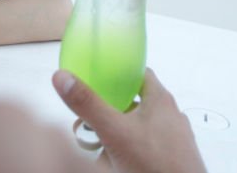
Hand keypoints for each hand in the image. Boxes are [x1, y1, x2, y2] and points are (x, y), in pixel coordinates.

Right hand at [52, 68, 206, 172]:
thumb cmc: (156, 164)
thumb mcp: (114, 132)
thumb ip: (88, 105)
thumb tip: (63, 77)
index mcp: (160, 99)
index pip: (138, 73)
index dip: (117, 73)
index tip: (96, 78)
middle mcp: (170, 115)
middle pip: (134, 104)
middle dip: (110, 112)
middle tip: (91, 120)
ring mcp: (173, 139)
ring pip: (138, 129)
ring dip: (118, 135)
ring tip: (100, 146)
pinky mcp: (171, 158)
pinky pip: (144, 148)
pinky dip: (129, 152)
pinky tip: (117, 164)